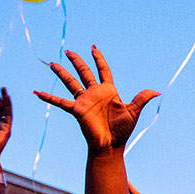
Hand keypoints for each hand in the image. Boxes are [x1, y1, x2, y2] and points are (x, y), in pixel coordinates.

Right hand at [34, 46, 158, 151]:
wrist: (110, 145)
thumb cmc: (122, 130)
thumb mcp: (133, 111)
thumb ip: (142, 99)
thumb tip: (157, 91)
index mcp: (108, 91)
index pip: (103, 70)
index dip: (98, 59)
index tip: (93, 47)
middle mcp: (94, 93)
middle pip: (84, 73)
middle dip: (77, 61)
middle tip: (68, 51)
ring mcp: (84, 101)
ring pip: (71, 83)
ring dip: (62, 74)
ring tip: (52, 64)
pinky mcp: (76, 110)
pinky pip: (60, 102)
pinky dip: (48, 98)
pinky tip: (37, 93)